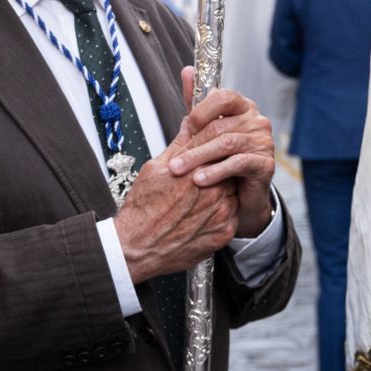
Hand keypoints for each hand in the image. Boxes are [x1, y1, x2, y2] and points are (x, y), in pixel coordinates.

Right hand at [114, 146, 238, 282]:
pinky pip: (233, 217)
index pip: (220, 149)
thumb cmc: (142, 209)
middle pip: (230, 171)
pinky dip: (223, 214)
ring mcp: (221, 214)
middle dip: (220, 172)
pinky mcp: (223, 233)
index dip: (215, 151)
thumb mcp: (155, 168)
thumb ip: (180, 144)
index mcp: (197, 170)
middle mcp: (213, 191)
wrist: (137, 247)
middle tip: (204, 178)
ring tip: (202, 199)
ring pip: (234, 194)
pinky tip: (204, 216)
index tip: (210, 154)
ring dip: (224, 193)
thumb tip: (190, 123)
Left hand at [168, 67, 274, 237]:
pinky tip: (200, 180)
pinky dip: (215, 171)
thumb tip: (187, 71)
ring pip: (227, 143)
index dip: (201, 111)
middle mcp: (257, 121)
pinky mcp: (266, 164)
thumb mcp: (205, 129)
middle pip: (220, 125)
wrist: (240, 196)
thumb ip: (197, 103)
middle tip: (172, 161)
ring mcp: (264, 142)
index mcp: (243, 107)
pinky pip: (238, 163)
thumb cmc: (221, 159)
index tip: (185, 128)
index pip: (223, 97)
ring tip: (180, 171)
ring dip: (199, 158)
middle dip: (192, 144)